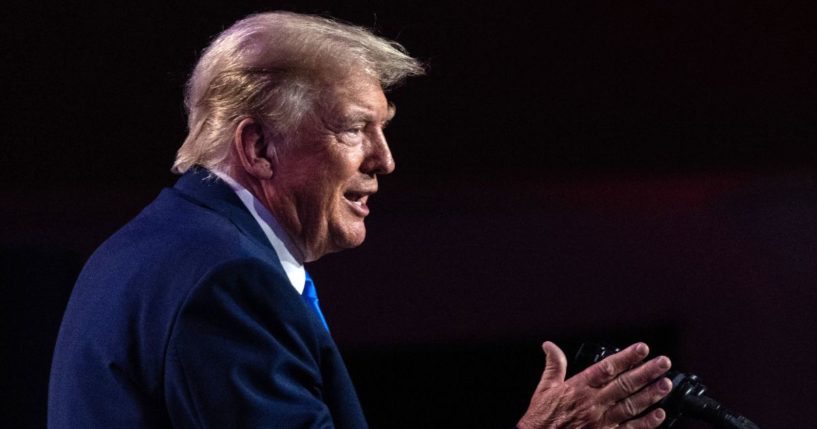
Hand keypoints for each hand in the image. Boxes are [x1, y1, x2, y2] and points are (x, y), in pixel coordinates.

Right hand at [517, 341, 672, 428]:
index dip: (626, 357)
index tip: (642, 348)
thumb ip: (553, 365)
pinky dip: (646, 423)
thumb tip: (549, 346)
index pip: (606, 368)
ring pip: (631, 406)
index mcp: (578, 388)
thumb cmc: (542, 418)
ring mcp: (601, 421)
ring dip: (650, 395)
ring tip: (666, 384)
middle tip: (663, 362)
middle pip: (624, 385)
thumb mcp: (544, 389)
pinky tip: (659, 415)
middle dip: (646, 372)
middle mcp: (592, 403)